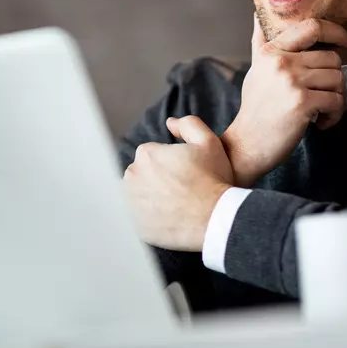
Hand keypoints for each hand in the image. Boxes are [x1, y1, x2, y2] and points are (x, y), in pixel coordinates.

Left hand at [123, 116, 233, 250]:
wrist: (215, 220)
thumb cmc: (214, 179)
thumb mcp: (209, 142)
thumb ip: (188, 124)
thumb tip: (170, 122)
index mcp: (146, 154)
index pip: (152, 155)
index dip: (171, 163)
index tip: (185, 173)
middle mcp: (132, 176)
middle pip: (143, 174)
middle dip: (158, 179)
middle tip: (182, 189)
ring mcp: (131, 202)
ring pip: (140, 195)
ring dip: (152, 197)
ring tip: (176, 204)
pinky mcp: (134, 225)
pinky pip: (140, 217)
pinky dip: (151, 217)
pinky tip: (170, 218)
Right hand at [222, 16, 346, 186]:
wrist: (247, 144)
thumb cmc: (255, 109)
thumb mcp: (256, 70)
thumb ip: (261, 42)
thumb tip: (258, 14)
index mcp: (271, 51)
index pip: (312, 27)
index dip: (336, 31)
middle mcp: (281, 62)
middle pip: (332, 58)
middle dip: (335, 80)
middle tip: (324, 97)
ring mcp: (291, 82)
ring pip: (338, 78)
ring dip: (337, 98)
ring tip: (321, 111)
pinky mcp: (302, 103)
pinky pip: (337, 100)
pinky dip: (335, 115)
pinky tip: (321, 123)